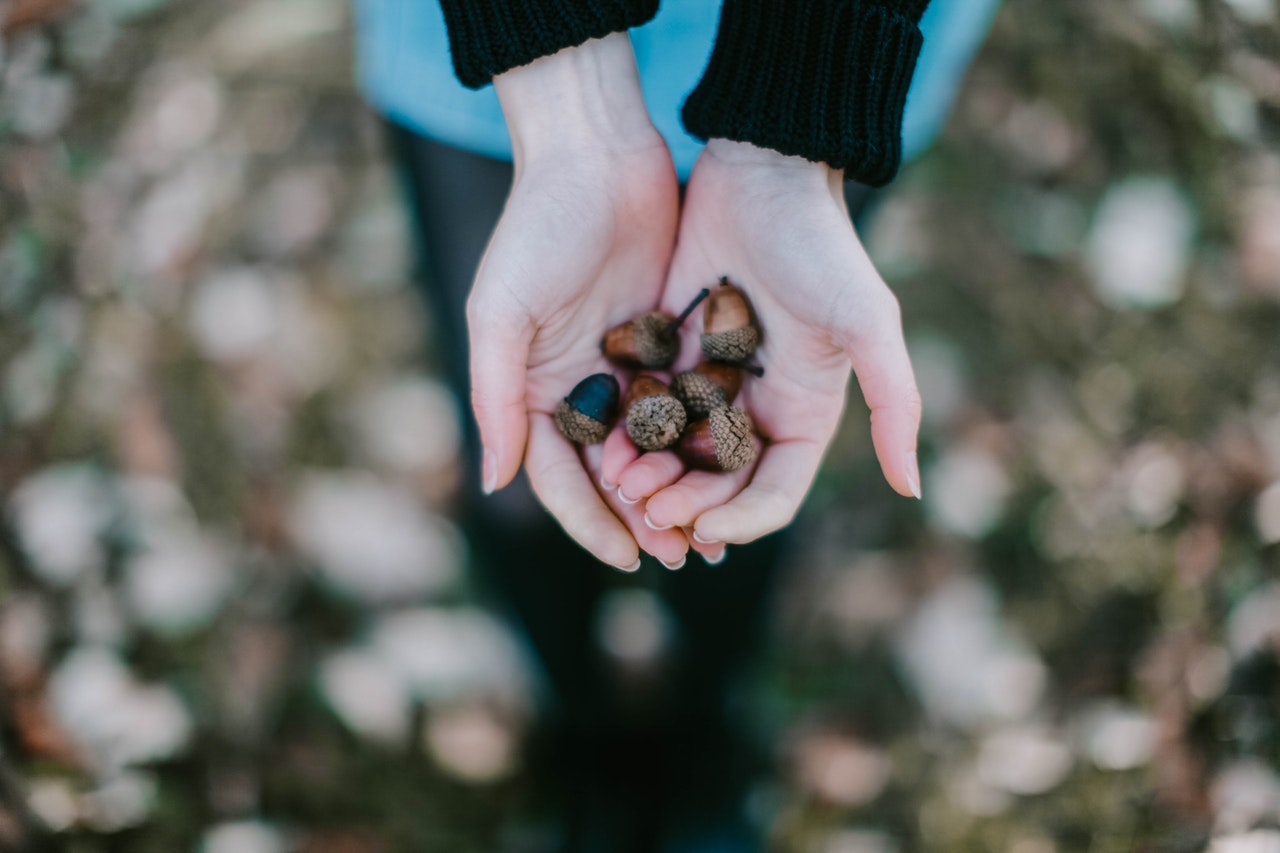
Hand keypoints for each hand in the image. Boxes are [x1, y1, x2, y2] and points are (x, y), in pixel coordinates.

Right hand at [469, 34, 689, 569]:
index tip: (630, 557)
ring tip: (713, 531)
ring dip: (679, 489)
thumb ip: (495, 396)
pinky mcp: (664, 341)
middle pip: (611, 474)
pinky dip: (704, 439)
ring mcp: (623, 366)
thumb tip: (495, 483)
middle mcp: (577, 388)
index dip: (592, 521)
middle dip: (643, 517)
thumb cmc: (536, 228)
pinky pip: (686, 403)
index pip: (560, 477)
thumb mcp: (501, 312)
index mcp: (532, 391)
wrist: (596, 153)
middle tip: (682, 556)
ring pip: (654, 447)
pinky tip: (734, 469)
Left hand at [607, 139, 922, 546]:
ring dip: (648, 476)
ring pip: (671, 455)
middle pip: (715, 485)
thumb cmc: (820, 244)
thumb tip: (912, 489)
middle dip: (683, 504)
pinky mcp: (666, 353)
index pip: (771, 494)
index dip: (740, 520)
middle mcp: (754, 409)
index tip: (702, 528)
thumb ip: (894, 401)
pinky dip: (623, 433)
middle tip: (645, 506)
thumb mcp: (867, 320)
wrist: (762, 169)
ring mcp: (706, 384)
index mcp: (802, 415)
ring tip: (619, 481)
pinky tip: (600, 444)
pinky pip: (640, 409)